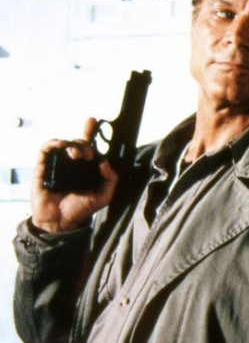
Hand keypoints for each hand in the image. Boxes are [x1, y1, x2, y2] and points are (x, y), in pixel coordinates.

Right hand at [31, 118, 117, 232]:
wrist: (60, 222)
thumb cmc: (81, 208)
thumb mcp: (103, 195)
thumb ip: (110, 178)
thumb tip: (105, 161)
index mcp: (87, 167)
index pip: (89, 146)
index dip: (90, 131)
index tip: (92, 121)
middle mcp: (73, 163)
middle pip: (79, 143)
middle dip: (86, 143)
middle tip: (88, 155)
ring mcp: (58, 164)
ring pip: (64, 143)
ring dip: (73, 144)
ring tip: (77, 155)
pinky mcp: (44, 167)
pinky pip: (46, 149)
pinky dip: (54, 143)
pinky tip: (61, 145)